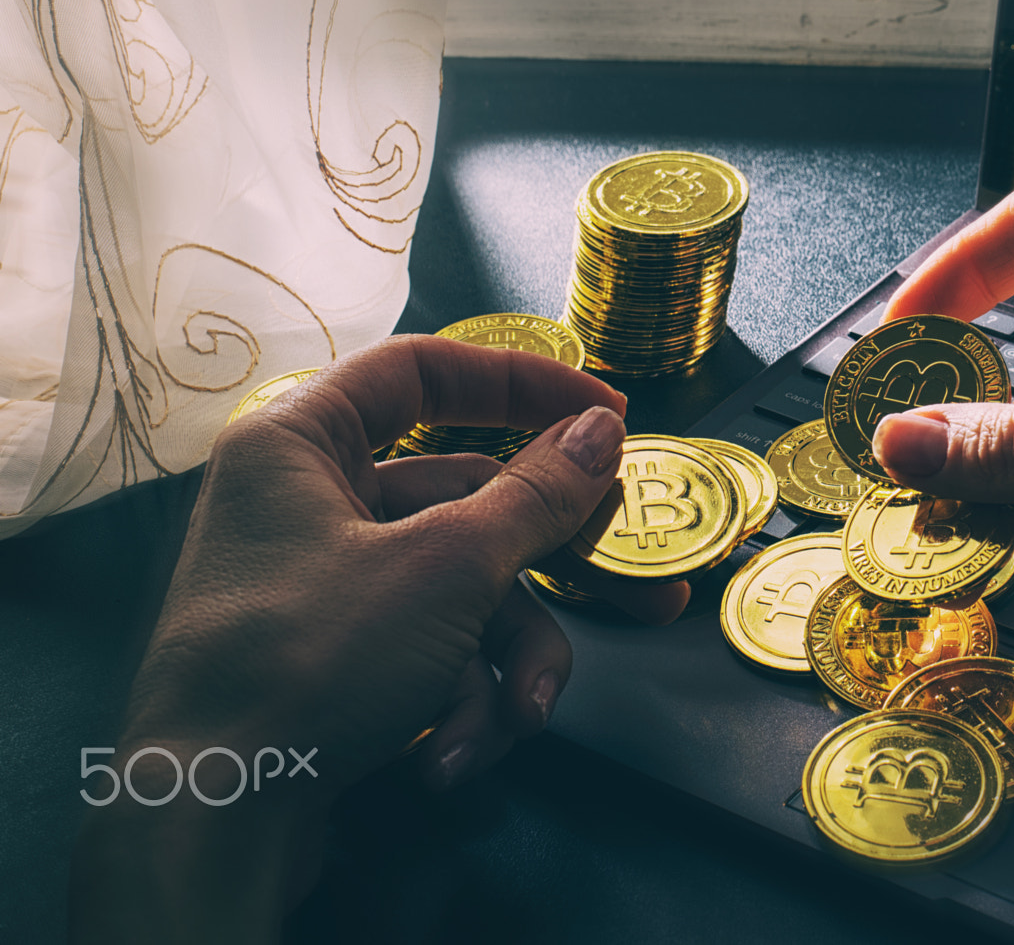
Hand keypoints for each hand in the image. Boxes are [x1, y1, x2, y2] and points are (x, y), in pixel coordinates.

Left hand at [71, 335, 669, 941]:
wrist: (214, 822)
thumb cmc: (312, 662)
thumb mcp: (447, 568)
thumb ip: (536, 494)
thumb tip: (601, 430)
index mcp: (298, 443)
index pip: (422, 370)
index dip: (522, 382)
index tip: (603, 412)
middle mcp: (303, 501)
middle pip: (463, 498)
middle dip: (542, 564)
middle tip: (619, 574)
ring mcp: (318, 584)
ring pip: (458, 587)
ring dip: (506, 657)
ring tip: (526, 712)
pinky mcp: (333, 660)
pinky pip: (426, 646)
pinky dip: (459, 697)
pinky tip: (457, 753)